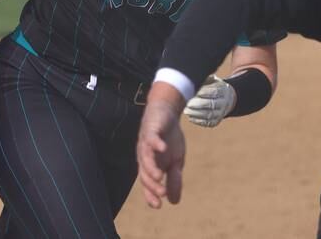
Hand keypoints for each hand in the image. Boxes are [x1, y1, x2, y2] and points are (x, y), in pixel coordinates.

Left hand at [137, 90, 185, 208]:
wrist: (167, 113)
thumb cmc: (170, 138)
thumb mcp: (176, 161)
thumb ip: (174, 179)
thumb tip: (174, 202)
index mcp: (150, 166)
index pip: (147, 183)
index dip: (150, 195)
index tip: (158, 206)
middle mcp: (145, 156)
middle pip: (144, 173)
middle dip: (151, 184)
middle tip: (162, 192)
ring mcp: (146, 143)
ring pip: (145, 158)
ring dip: (151, 168)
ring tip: (159, 177)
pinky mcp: (151, 130)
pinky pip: (152, 138)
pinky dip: (156, 143)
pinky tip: (162, 148)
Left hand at [183, 75, 236, 126]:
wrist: (226, 99)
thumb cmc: (213, 87)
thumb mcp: (212, 80)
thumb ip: (204, 80)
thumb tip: (191, 79)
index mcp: (223, 90)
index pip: (214, 92)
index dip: (203, 92)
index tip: (193, 92)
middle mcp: (224, 103)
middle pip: (211, 104)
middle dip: (198, 104)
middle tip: (187, 103)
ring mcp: (221, 113)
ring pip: (209, 115)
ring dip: (196, 113)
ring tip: (186, 110)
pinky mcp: (215, 122)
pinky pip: (207, 123)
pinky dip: (197, 120)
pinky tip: (190, 116)